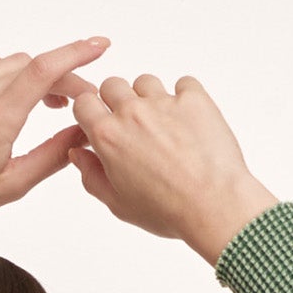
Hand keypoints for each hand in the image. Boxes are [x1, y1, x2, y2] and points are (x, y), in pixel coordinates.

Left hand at [0, 38, 111, 243]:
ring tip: (34, 107)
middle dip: (56, 79)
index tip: (99, 46)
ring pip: (7, 62)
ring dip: (27, 78)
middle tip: (67, 106)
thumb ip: (52, 157)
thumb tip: (82, 133)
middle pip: (31, 65)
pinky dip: (0, 75)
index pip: (43, 70)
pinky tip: (1, 101)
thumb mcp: (10, 186)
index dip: (76, 54)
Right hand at [66, 74, 278, 264]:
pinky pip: (183, 84)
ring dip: (149, 99)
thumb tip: (79, 154)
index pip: (84, 102)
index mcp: (108, 137)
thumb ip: (92, 176)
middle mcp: (132, 112)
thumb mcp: (119, 205)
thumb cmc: (167, 211)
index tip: (100, 123)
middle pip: (112, 85)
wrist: (214, 205)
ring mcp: (164, 101)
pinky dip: (184, 99)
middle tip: (133, 128)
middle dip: (117, 102)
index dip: (90, 112)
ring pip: (145, 82)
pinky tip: (188, 124)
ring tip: (163, 128)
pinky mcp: (193, 98)